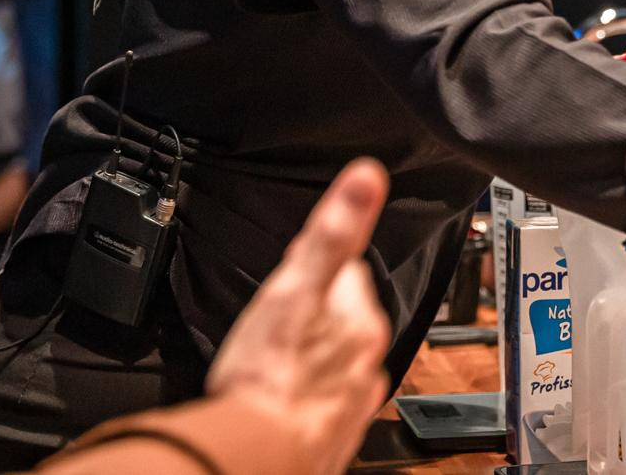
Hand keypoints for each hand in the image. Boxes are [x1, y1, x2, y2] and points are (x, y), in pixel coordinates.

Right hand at [208, 158, 393, 474]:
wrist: (257, 455)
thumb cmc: (269, 376)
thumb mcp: (295, 285)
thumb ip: (334, 232)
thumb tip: (367, 177)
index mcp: (363, 320)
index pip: (348, 273)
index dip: (314, 270)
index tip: (292, 277)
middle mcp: (369, 363)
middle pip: (341, 319)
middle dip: (313, 317)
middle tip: (276, 326)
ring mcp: (352, 402)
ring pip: (333, 363)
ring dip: (310, 359)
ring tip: (275, 362)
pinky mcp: (332, 435)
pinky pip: (320, 403)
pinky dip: (303, 398)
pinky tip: (279, 398)